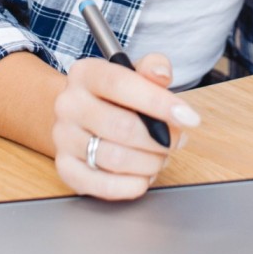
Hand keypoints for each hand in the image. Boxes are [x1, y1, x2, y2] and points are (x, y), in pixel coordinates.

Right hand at [51, 52, 198, 199]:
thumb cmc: (113, 97)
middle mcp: (69, 105)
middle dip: (161, 139)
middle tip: (176, 141)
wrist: (78, 117)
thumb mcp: (133, 73)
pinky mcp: (66, 169)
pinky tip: (144, 177)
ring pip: (115, 158)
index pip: (121, 85)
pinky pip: (102, 185)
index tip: (189, 118)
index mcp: (85, 74)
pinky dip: (132, 185)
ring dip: (150, 163)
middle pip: (122, 127)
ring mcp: (63, 138)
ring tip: (160, 157)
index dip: (159, 103)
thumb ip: (152, 68)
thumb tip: (161, 74)